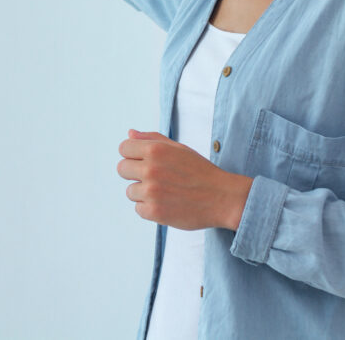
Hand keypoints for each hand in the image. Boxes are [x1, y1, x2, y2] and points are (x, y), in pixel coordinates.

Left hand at [117, 129, 252, 230]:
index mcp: (156, 150)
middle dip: (135, 173)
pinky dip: (150, 208)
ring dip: (143, 193)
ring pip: (130, 191)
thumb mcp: (179, 149)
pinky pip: (138, 209)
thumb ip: (152, 139)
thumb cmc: (200, 171)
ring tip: (165, 192)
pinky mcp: (154, 212)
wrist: (222, 198)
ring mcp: (151, 192)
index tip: (144, 161)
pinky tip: (166, 204)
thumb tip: (129, 133)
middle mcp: (151, 169)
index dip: (132, 155)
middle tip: (155, 178)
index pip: (124, 148)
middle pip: (122, 169)